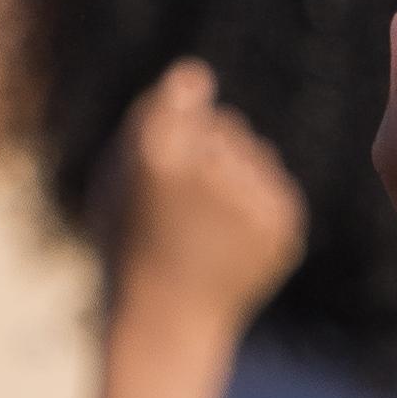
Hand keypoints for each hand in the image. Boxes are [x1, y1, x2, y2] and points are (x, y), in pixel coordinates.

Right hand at [99, 60, 308, 348]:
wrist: (168, 320)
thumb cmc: (129, 243)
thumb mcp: (113, 178)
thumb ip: (148, 118)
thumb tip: (198, 77)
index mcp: (157, 156)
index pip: (186, 88)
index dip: (181, 100)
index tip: (179, 120)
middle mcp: (208, 171)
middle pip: (224, 124)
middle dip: (204, 148)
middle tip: (179, 200)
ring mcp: (251, 198)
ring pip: (252, 151)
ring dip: (232, 174)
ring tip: (204, 223)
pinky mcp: (283, 222)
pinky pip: (272, 184)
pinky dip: (254, 204)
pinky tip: (227, 237)